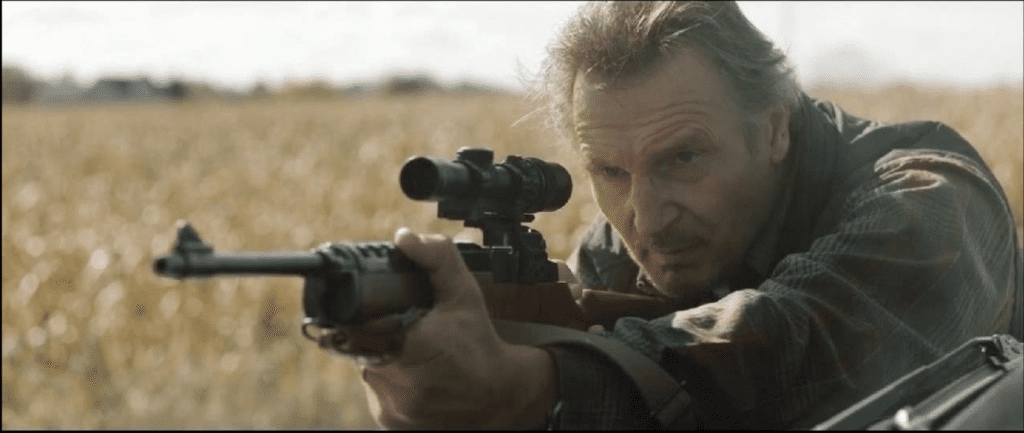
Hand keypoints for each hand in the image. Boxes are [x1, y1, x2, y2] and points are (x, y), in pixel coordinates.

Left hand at [357, 228, 557, 428]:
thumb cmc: (479, 344)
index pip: (355, 326)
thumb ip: (436, 259)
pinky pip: (378, 392)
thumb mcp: (464, 295)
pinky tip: (417, 374)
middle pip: (361, 345)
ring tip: (415, 353)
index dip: (357, 315)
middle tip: (405, 328)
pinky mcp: (390, 423)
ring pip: (368, 369)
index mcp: (410, 346)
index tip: (366, 309)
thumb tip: (404, 237)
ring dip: (382, 356)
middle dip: (377, 332)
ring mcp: (391, 406)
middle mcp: (395, 381)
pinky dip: (391, 380)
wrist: (499, 398)